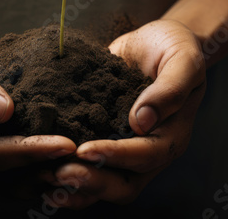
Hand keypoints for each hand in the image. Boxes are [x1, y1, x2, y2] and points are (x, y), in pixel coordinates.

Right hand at [0, 20, 75, 170]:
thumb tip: (2, 111)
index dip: (30, 153)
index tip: (66, 144)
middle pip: (10, 174)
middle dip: (48, 168)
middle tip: (86, 160)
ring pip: (20, 178)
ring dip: (52, 173)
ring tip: (87, 165)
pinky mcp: (1, 144)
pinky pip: (26, 164)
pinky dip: (49, 162)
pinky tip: (76, 155)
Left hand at [41, 19, 205, 207]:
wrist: (156, 42)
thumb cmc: (175, 49)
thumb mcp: (183, 61)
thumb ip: (170, 89)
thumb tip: (142, 121)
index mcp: (171, 135)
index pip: (145, 156)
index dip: (115, 156)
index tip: (85, 151)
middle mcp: (149, 149)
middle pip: (125, 184)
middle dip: (92, 181)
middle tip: (60, 173)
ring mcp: (126, 148)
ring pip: (105, 182)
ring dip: (77, 185)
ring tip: (46, 177)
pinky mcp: (105, 138)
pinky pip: (90, 166)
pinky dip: (70, 174)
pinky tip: (43, 172)